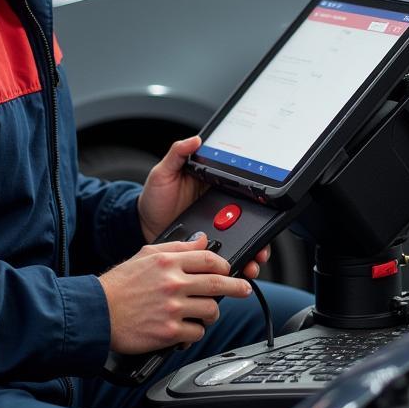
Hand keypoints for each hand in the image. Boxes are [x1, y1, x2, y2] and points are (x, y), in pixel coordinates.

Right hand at [98, 235, 252, 353]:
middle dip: (237, 287)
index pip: (208, 259)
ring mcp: (172, 309)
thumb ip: (176, 247)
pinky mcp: (168, 332)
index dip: (225, 265)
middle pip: (218, 283)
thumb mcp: (146, 255)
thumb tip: (201, 240)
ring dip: (211, 312)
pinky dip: (194, 332)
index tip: (230, 270)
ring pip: (210, 310)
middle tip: (244, 289)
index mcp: (168, 263)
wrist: (97, 313)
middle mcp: (173, 284)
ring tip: (204, 313)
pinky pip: (196, 333)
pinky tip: (186, 329)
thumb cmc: (119, 285)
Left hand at [136, 136, 273, 279]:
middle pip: (248, 220)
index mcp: (213, 185)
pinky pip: (228, 253)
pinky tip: (241, 267)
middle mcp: (219, 207)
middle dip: (261, 235)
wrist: (142, 225)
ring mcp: (216, 228)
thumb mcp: (163, 172)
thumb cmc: (154, 197)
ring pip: (242, 240)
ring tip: (254, 262)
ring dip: (253, 251)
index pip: (242, 192)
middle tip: (262, 247)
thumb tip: (195, 139)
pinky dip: (237, 262)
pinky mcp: (208, 246)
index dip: (257, 201)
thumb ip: (177, 154)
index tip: (266, 210)